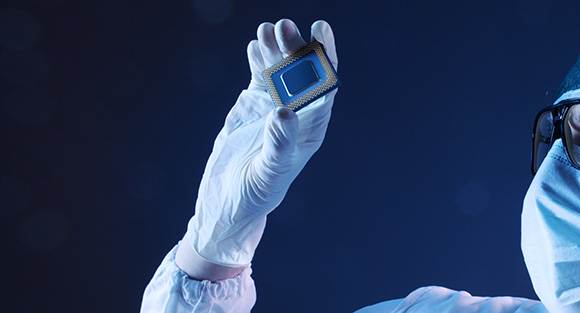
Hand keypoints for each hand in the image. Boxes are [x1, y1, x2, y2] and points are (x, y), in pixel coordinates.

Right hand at [175, 19, 338, 279]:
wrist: (226, 204)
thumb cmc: (254, 196)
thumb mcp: (267, 173)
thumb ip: (278, 144)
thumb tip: (285, 111)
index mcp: (310, 131)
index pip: (324, 89)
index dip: (325, 60)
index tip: (321, 33)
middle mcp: (298, 116)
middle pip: (302, 75)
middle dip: (296, 49)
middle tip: (285, 26)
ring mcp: (275, 108)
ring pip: (280, 72)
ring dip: (276, 50)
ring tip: (268, 29)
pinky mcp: (253, 107)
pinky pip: (260, 79)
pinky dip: (258, 61)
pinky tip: (255, 44)